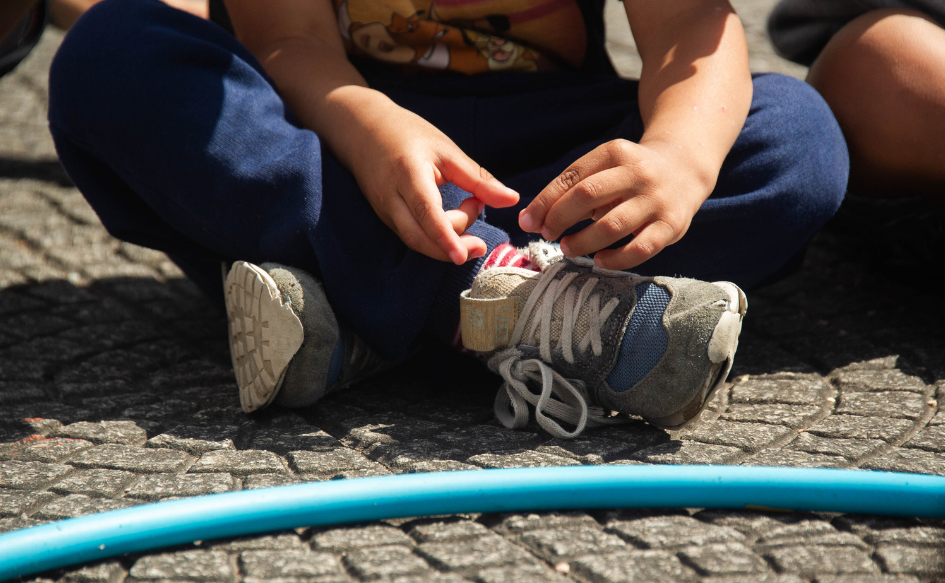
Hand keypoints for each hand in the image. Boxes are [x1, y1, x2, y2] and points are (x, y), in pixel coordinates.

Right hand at [348, 100, 518, 264]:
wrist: (361, 130)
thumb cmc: (408, 135)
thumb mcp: (447, 150)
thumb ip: (478, 179)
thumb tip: (511, 200)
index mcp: (408, 174)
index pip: (426, 212)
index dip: (445, 237)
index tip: (463, 256)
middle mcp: (390, 198)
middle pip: (419, 237)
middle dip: (450, 248)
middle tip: (481, 243)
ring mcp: (384, 211)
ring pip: (415, 240)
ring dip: (446, 241)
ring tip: (472, 219)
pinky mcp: (385, 217)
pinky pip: (411, 235)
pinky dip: (434, 235)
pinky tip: (453, 220)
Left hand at [518, 139, 710, 269]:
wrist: (685, 170)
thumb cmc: (629, 176)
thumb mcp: (604, 170)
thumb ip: (571, 191)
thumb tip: (529, 220)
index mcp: (615, 153)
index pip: (572, 177)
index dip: (545, 202)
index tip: (527, 221)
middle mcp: (637, 173)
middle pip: (588, 196)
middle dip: (559, 219)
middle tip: (547, 234)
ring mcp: (656, 200)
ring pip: (611, 225)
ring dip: (582, 241)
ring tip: (568, 249)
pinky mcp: (672, 225)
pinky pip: (640, 249)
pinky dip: (615, 259)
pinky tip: (598, 261)